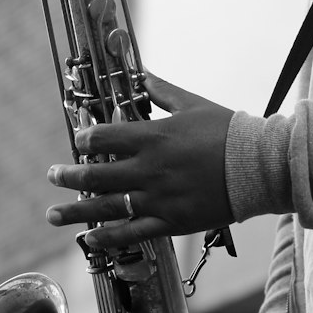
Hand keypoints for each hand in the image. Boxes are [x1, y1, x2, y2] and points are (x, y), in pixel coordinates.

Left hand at [46, 73, 234, 251]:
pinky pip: (131, 233)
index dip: (84, 140)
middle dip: (68, 175)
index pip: (103, 137)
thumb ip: (161, 91)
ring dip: (75, 210)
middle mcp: (149, 169)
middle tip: (52, 175)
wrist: (260, 167)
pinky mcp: (171, 222)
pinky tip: (88, 239)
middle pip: (96, 174)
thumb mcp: (192, 104)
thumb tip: (140, 73)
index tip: (78, 141)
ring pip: (106, 207)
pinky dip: (107, 238)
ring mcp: (158, 198)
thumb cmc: (228, 131)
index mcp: (153, 137)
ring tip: (52, 213)